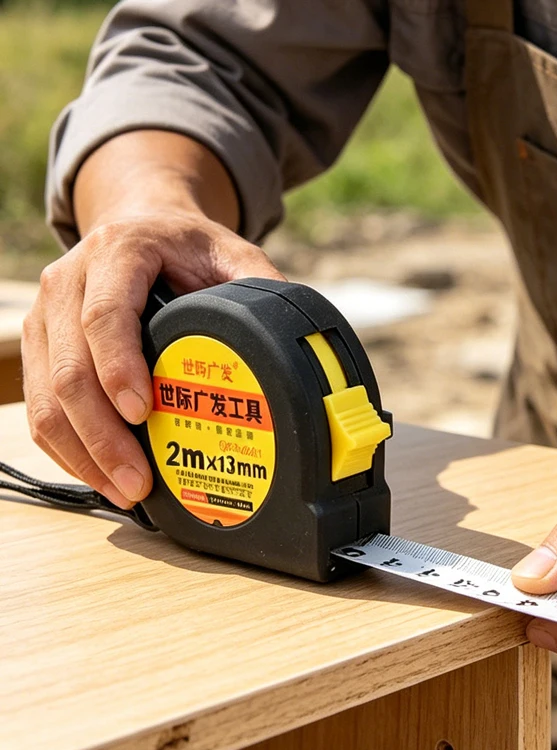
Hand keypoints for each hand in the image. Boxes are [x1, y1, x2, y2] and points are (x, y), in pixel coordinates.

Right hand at [22, 211, 283, 507]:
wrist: (141, 226)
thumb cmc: (186, 246)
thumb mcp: (230, 251)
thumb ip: (260, 284)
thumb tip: (292, 334)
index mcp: (119, 252)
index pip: (106, 315)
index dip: (119, 367)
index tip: (143, 412)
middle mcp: (70, 281)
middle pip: (69, 368)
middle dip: (102, 434)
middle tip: (139, 480)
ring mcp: (47, 315)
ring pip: (45, 395)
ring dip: (82, 451)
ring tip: (125, 490)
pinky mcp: (40, 345)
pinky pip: (38, 404)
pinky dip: (65, 447)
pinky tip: (99, 473)